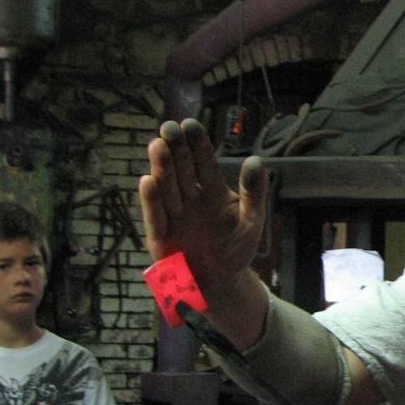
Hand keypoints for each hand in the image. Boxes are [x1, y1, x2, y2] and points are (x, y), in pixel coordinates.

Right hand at [138, 118, 267, 300]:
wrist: (222, 281)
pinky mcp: (161, 236)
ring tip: (158, 145)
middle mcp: (189, 198)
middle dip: (176, 149)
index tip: (190, 124)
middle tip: (170, 127)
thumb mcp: (252, 219)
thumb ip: (253, 191)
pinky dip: (152, 201)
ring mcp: (174, 215)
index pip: (203, 162)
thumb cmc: (236, 247)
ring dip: (162, 167)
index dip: (197, 144)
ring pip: (166, 187)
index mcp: (211, 190)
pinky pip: (157, 216)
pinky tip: (148, 180)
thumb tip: (256, 160)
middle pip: (181, 169)